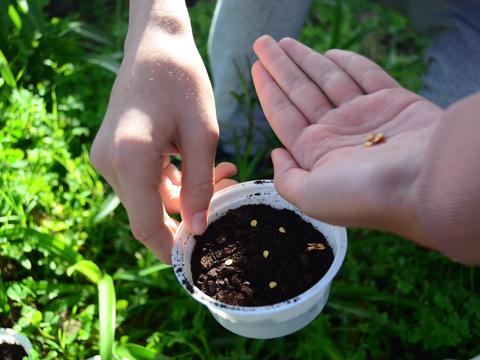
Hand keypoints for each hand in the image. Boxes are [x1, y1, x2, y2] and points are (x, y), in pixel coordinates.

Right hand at [90, 2, 220, 261]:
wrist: (155, 44)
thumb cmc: (183, 80)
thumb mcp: (203, 134)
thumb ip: (200, 185)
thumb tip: (199, 229)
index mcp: (131, 158)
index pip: (146, 225)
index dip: (171, 248)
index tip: (199, 261)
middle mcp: (110, 162)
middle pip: (150, 212)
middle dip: (191, 214)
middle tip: (228, 195)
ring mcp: (108, 156)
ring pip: (150, 197)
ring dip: (187, 195)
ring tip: (224, 173)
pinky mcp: (115, 151)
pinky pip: (145, 181)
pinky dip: (174, 181)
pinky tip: (205, 167)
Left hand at [252, 36, 443, 246]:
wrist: (423, 185)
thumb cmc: (362, 195)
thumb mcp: (309, 197)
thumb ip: (286, 178)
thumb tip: (276, 153)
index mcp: (317, 153)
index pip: (284, 115)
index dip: (268, 90)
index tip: (256, 67)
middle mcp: (338, 133)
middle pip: (301, 92)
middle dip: (281, 67)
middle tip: (262, 43)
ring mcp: (366, 116)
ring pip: (328, 80)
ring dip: (306, 59)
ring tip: (283, 42)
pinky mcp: (394, 101)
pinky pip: (366, 75)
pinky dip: (349, 63)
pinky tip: (329, 52)